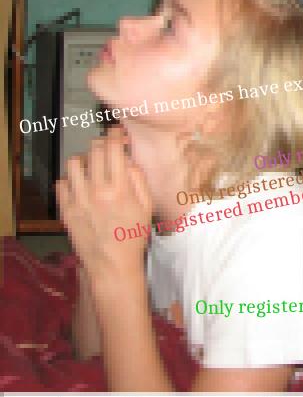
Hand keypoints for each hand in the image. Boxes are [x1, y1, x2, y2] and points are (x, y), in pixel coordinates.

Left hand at [56, 127, 151, 279]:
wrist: (112, 264)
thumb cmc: (133, 236)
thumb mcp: (147, 208)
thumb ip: (139, 180)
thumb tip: (129, 160)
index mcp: (120, 189)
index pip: (113, 149)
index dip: (115, 135)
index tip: (117, 132)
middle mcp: (97, 190)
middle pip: (94, 151)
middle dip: (102, 143)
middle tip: (107, 148)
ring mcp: (78, 199)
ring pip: (74, 163)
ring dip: (85, 159)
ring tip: (92, 166)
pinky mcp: (65, 209)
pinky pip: (62, 182)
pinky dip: (71, 179)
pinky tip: (81, 185)